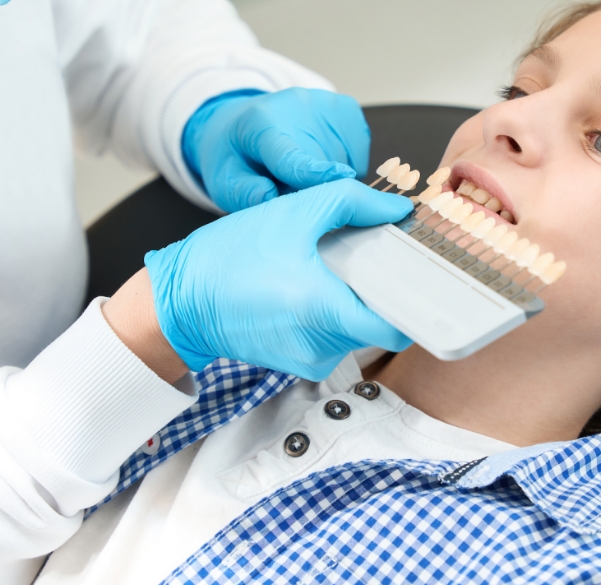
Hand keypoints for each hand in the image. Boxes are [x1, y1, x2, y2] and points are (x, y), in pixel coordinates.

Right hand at [144, 179, 411, 380]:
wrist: (179, 300)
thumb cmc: (229, 256)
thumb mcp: (295, 212)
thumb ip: (353, 202)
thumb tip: (397, 209)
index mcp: (324, 309)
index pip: (398, 328)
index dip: (418, 304)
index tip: (421, 280)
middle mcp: (322, 345)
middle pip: (380, 323)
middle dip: (381, 290)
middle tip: (370, 258)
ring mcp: (311, 360)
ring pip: (359, 330)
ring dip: (355, 299)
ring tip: (329, 269)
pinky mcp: (300, 365)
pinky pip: (336, 337)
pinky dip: (333, 312)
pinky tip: (310, 288)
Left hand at [183, 88, 370, 212]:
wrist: (245, 120)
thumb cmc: (238, 155)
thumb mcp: (225, 179)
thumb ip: (243, 192)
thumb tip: (268, 196)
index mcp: (261, 123)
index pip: (292, 155)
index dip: (315, 171)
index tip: (340, 179)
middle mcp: (296, 105)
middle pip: (323, 164)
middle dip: (314, 188)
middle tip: (290, 188)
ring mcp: (325, 103)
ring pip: (346, 162)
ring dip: (330, 178)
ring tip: (303, 171)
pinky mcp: (346, 107)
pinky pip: (359, 154)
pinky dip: (346, 166)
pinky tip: (322, 160)